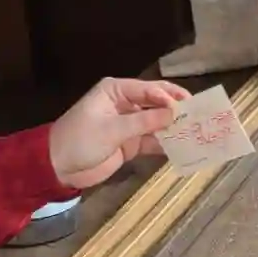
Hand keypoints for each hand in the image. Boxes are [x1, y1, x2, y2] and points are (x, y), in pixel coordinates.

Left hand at [49, 77, 190, 190]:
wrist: (59, 167)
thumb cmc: (80, 140)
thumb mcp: (111, 129)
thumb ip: (143, 122)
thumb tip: (174, 114)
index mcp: (116, 91)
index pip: (148, 89)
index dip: (167, 97)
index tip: (184, 108)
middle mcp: (125, 104)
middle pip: (156, 103)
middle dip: (176, 110)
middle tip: (199, 116)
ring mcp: (129, 124)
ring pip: (157, 123)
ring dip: (174, 128)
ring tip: (197, 132)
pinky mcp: (130, 144)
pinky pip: (152, 140)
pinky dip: (165, 144)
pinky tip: (182, 147)